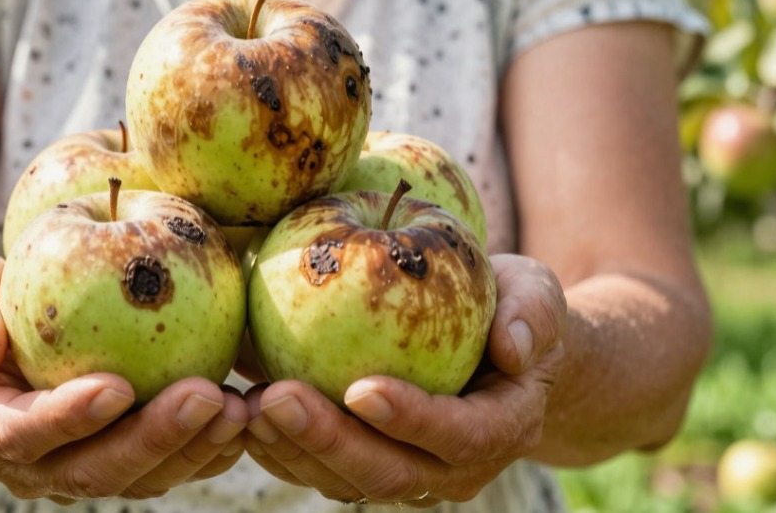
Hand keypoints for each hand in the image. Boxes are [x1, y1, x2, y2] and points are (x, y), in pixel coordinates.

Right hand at [0, 252, 247, 502]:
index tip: (118, 386)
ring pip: (137, 478)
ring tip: (239, 408)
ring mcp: (75, 467)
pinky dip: (206, 447)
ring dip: (191, 449)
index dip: (68, 419)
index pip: (22, 433)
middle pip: (91, 470)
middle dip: (152, 439)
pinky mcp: (118, 458)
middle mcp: (28, 462)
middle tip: (206, 396)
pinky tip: (246, 414)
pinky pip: (164, 465)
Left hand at [243, 254, 566, 506]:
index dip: (412, 420)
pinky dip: (278, 445)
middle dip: (330, 442)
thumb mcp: (537, 293)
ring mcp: (405, 472)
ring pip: (344, 481)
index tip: (362, 388)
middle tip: (277, 400)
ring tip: (246, 407)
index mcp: (500, 428)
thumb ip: (534, 313)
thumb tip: (514, 346)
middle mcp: (451, 467)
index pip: (459, 436)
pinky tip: (237, 409)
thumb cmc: (513, 305)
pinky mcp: (363, 463)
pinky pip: (316, 467)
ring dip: (293, 450)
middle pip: (389, 473)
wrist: (494, 345)